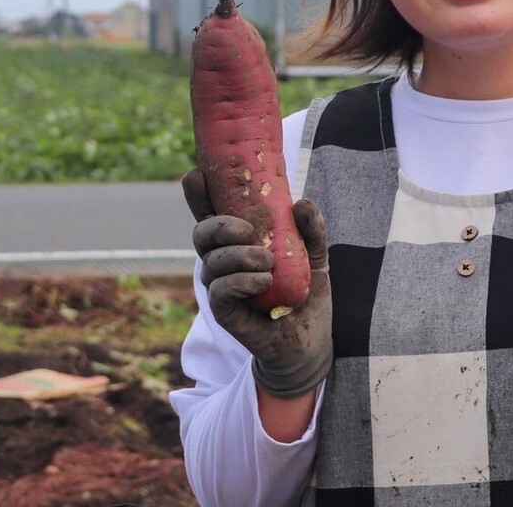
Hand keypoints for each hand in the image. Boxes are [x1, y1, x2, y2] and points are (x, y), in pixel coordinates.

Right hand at [183, 169, 332, 397]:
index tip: (197, 174)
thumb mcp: (316, 254)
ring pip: (210, 262)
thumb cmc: (306, 292)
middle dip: (218, 224)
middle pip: (201, 234)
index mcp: (239, 241)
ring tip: (269, 263)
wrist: (310, 339)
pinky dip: (240, 281)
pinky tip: (263, 282)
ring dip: (238, 256)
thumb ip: (312, 228)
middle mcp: (225, 261)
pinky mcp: (226, 313)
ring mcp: (222, 287)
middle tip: (247, 229)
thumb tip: (301, 203)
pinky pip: (219, 291)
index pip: (211, 213)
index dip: (198, 194)